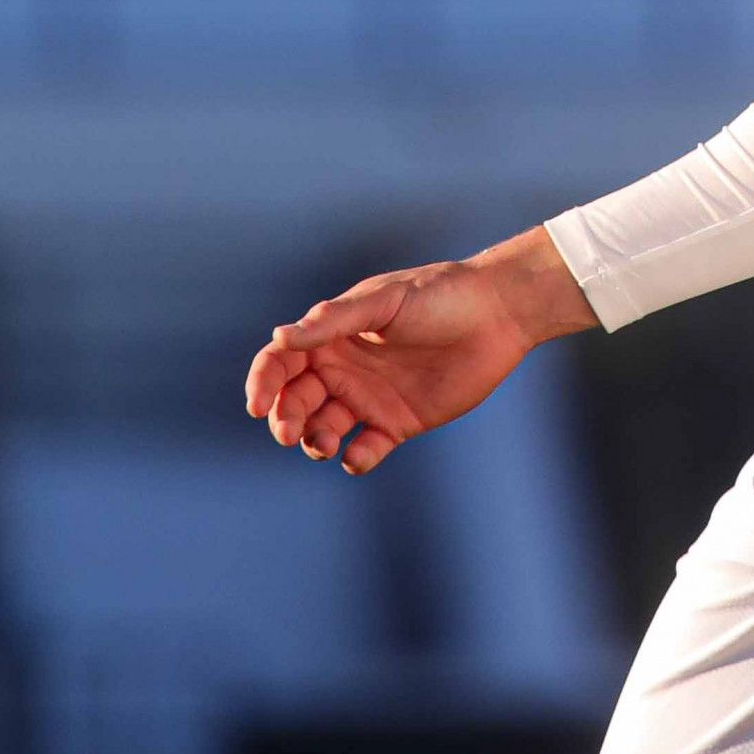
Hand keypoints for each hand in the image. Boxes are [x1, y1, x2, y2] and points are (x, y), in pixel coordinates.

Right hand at [244, 226, 595, 475]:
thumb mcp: (384, 300)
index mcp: (332, 336)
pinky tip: (359, 455)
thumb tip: (280, 336)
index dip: (263, 381)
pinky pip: (365, 449)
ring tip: (324, 442)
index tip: (257, 403)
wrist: (497, 314)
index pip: (282, 361)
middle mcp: (344, 369)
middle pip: (295, 400)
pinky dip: (356, 459)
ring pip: (324, 428)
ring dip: (314, 440)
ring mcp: (369, 398)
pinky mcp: (397, 423)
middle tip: (288, 432)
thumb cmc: (439, 295)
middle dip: (284, 418)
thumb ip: (333, 321)